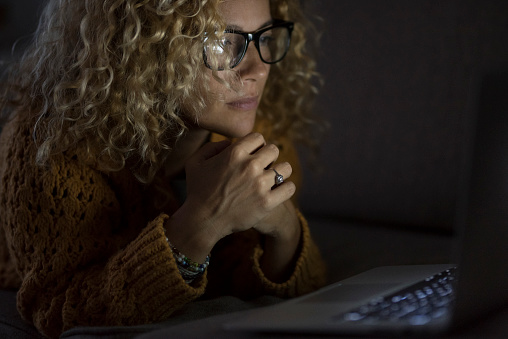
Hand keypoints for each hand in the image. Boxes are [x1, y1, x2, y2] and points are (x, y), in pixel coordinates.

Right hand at [166, 133, 294, 260]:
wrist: (202, 221)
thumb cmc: (197, 191)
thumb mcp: (195, 162)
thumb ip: (212, 147)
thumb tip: (229, 143)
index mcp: (235, 152)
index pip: (258, 138)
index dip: (257, 145)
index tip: (254, 155)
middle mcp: (250, 165)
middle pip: (274, 150)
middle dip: (269, 157)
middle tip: (263, 168)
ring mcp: (260, 184)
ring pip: (286, 168)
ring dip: (280, 172)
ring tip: (273, 179)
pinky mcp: (267, 202)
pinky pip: (289, 188)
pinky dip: (286, 189)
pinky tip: (278, 191)